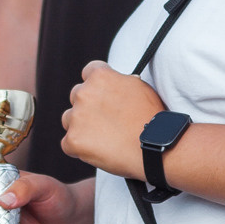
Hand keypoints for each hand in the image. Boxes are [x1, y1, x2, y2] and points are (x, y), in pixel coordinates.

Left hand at [58, 61, 164, 180]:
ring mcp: (76, 117)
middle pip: (77, 96)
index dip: (96, 85)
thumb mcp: (139, 87)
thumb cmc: (152, 118)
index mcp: (100, 76)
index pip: (88, 72)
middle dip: (88, 106)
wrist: (155, 146)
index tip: (103, 95)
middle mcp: (84, 93)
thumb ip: (119, 82)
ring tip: (104, 138)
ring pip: (69, 119)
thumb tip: (113, 85)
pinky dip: (80, 148)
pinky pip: (68, 144)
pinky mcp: (73, 141)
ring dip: (81, 127)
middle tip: (107, 121)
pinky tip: (98, 151)